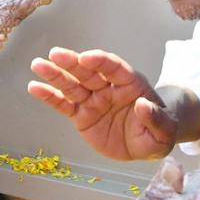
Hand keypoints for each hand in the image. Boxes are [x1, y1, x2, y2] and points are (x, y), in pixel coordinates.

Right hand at [29, 48, 177, 159]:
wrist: (145, 145)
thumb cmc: (158, 133)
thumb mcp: (165, 132)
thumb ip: (156, 118)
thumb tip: (143, 105)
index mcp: (131, 84)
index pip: (115, 69)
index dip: (101, 62)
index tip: (87, 58)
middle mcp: (109, 88)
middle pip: (89, 72)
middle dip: (73, 63)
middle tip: (55, 54)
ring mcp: (93, 100)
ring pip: (72, 85)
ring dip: (55, 75)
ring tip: (38, 65)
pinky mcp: (81, 115)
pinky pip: (64, 105)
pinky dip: (49, 97)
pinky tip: (34, 87)